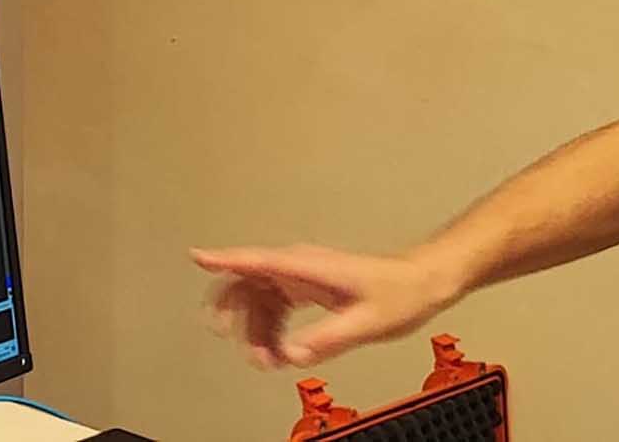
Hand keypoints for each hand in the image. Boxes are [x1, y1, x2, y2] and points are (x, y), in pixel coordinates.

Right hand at [190, 245, 463, 369]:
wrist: (423, 281)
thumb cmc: (399, 294)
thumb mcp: (366, 322)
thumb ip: (327, 338)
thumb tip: (291, 354)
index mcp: (307, 267)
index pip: (257, 261)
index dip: (224, 260)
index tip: (196, 258)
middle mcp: (298, 266)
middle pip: (249, 281)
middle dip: (231, 308)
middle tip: (220, 333)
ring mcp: (302, 276)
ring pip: (260, 298)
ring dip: (255, 327)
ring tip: (262, 360)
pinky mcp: (308, 287)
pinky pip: (276, 305)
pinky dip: (271, 328)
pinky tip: (278, 350)